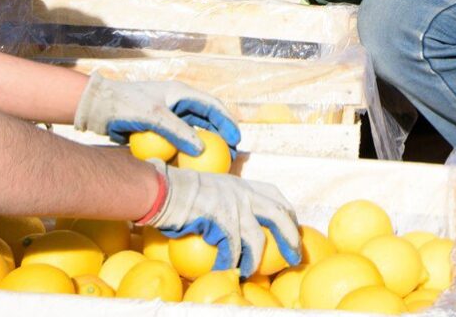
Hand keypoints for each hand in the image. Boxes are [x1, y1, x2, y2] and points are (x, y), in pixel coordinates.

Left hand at [74, 73, 240, 154]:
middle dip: (220, 136)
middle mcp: (177, 102)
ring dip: (205, 146)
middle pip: (206, 119)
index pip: (212, 106)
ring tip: (216, 163)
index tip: (236, 140)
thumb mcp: (154, 117)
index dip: (227, 122)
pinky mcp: (158, 128)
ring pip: (193, 131)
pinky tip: (191, 166)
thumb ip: (178, 131)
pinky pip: (178, 140)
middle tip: (230, 155)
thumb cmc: (125, 106)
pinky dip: (187, 151)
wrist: (98, 108)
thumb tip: (201, 149)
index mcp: (180, 93)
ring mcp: (168, 115)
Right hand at [145, 160, 301, 277]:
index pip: (274, 195)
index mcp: (241, 184)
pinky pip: (232, 249)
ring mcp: (232, 205)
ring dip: (256, 260)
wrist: (161, 189)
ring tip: (250, 272)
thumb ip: (226, 200)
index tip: (293, 228)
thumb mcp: (209, 189)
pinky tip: (226, 270)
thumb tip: (234, 222)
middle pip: (278, 215)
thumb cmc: (178, 191)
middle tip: (294, 257)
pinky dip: (230, 263)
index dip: (288, 213)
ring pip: (257, 239)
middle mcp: (241, 192)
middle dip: (291, 238)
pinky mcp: (221, 220)